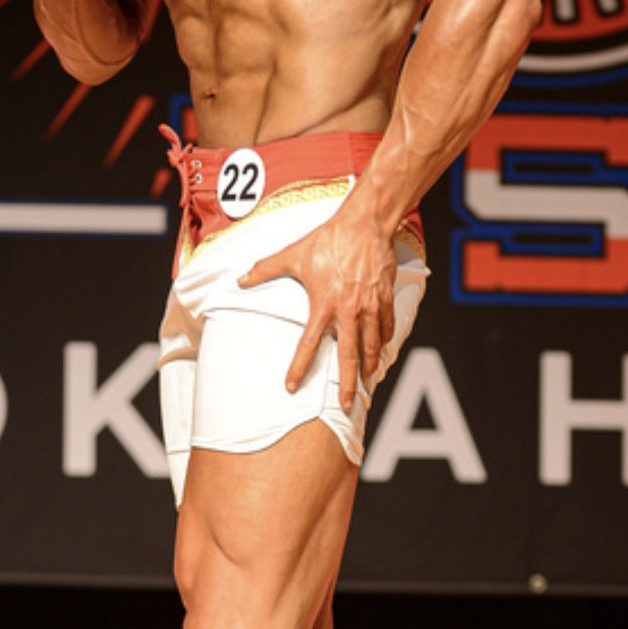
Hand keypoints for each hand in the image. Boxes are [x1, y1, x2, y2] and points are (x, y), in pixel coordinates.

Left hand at [240, 210, 398, 411]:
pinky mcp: (385, 298)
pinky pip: (387, 326)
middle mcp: (348, 311)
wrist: (364, 224)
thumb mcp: (293, 254)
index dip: (297, 368)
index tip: (290, 386)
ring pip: (371, 345)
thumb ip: (265, 269)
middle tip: (346, 404)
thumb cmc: (328, 239)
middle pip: (348, 355)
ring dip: (369, 367)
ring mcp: (370, 306)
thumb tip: (241, 279)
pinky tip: (381, 350)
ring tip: (367, 383)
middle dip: (347, 384)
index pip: (308, 344)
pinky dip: (384, 341)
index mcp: (323, 305)